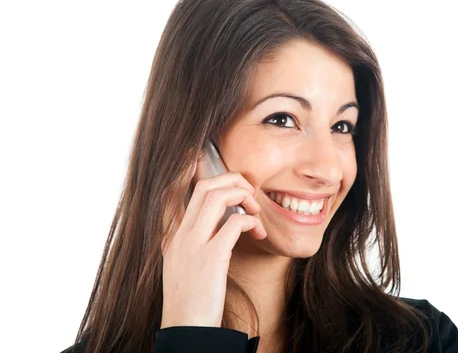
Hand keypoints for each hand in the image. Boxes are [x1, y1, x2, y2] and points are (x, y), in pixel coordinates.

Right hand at [160, 154, 265, 327]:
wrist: (186, 330)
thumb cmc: (190, 299)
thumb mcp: (182, 265)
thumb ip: (193, 241)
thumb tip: (219, 224)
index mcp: (170, 236)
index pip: (172, 191)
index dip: (186, 168)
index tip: (198, 156)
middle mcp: (177, 235)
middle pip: (202, 186)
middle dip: (231, 180)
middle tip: (249, 192)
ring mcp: (192, 245)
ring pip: (215, 196)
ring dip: (242, 196)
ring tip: (255, 210)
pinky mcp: (210, 258)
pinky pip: (234, 223)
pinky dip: (250, 221)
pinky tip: (257, 232)